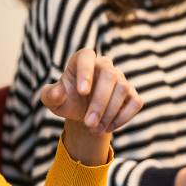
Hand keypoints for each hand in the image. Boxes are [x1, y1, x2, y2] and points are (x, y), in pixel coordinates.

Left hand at [41, 48, 142, 165]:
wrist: (82, 112)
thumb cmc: (66, 100)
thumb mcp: (52, 100)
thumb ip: (50, 95)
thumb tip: (58, 92)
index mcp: (82, 60)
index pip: (87, 56)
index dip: (86, 72)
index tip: (82, 92)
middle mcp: (103, 65)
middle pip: (109, 75)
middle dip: (100, 102)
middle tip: (89, 123)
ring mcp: (120, 78)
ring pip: (123, 88)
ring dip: (109, 113)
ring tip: (95, 129)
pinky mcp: (131, 94)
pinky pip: (135, 102)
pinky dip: (123, 117)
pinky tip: (108, 127)